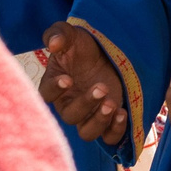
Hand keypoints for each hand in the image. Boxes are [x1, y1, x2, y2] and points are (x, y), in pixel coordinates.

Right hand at [38, 23, 129, 145]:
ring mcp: (89, 115)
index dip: (55, 89)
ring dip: (99, 121)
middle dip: (86, 104)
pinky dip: (115, 130)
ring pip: (87, 132)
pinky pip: (108, 137)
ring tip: (112, 104)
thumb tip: (52, 43)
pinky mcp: (107, 120)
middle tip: (101, 87)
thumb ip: (58, 34)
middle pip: (70, 116)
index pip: (47, 94)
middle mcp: (69, 104)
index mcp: (55, 85)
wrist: (107, 53)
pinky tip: (122, 113)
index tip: (67, 79)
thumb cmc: (83, 46)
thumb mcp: (71, 34)